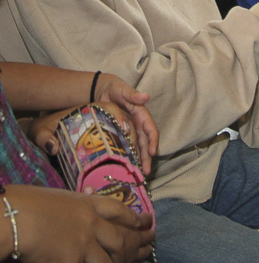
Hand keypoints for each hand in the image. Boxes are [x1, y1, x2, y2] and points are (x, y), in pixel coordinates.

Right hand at [2, 185, 152, 262]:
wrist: (15, 218)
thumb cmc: (30, 203)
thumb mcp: (61, 196)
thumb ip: (77, 202)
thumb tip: (85, 198)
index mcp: (89, 203)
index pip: (120, 210)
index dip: (133, 219)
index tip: (143, 225)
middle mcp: (91, 223)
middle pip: (121, 241)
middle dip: (129, 254)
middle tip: (133, 262)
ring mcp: (83, 243)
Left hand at [28, 95, 154, 176]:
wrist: (101, 89)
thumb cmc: (114, 88)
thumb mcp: (122, 90)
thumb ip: (132, 95)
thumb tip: (146, 96)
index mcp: (141, 113)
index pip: (150, 129)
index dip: (153, 140)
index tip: (152, 152)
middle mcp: (137, 123)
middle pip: (145, 142)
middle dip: (147, 157)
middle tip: (145, 172)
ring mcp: (130, 129)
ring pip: (137, 147)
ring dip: (140, 160)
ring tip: (138, 174)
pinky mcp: (121, 133)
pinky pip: (127, 146)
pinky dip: (129, 156)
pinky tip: (127, 167)